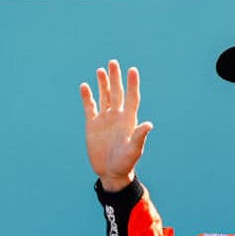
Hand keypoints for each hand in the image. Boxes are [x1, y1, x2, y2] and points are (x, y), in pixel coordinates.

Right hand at [79, 60, 153, 191]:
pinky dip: (87, 97)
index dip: (132, 84)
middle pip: (117, 93)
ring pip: (104, 97)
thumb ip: (140, 136)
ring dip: (103, 84)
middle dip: (115, 78)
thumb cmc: (125, 163)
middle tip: (113, 62)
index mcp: (128, 120)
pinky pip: (90, 107)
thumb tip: (149, 124)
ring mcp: (105, 119)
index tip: (132, 70)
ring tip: (101, 70)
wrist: (111, 172)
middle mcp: (117, 116)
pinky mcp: (92, 125)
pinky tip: (85, 86)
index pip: (132, 97)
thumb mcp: (134, 150)